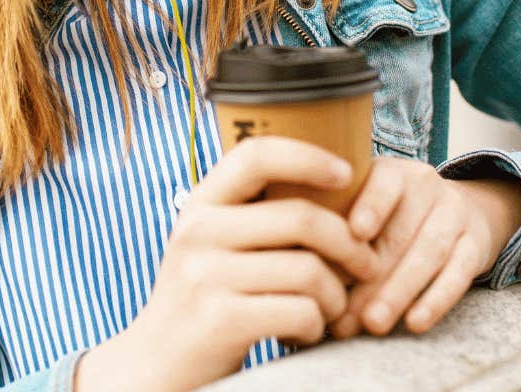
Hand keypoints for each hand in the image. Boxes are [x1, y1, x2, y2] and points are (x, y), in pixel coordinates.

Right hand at [74, 137, 382, 391]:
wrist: (154, 366)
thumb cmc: (203, 301)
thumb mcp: (212, 245)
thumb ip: (253, 216)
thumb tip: (335, 183)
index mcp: (200, 204)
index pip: (257, 154)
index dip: (309, 156)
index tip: (348, 173)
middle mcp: (198, 232)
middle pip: (301, 218)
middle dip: (351, 245)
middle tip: (367, 265)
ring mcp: (205, 276)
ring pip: (309, 270)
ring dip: (336, 295)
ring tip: (330, 309)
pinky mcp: (220, 320)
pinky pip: (300, 311)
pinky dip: (316, 325)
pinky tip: (305, 332)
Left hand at [328, 158, 520, 338]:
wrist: (457, 207)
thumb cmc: (389, 214)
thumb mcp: (364, 201)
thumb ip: (331, 221)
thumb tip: (296, 261)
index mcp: (392, 172)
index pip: (384, 183)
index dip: (371, 206)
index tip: (354, 233)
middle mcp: (426, 186)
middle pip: (399, 234)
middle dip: (370, 278)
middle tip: (344, 314)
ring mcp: (455, 213)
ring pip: (428, 255)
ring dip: (398, 293)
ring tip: (373, 324)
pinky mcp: (476, 244)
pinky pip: (458, 274)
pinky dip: (436, 300)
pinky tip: (414, 323)